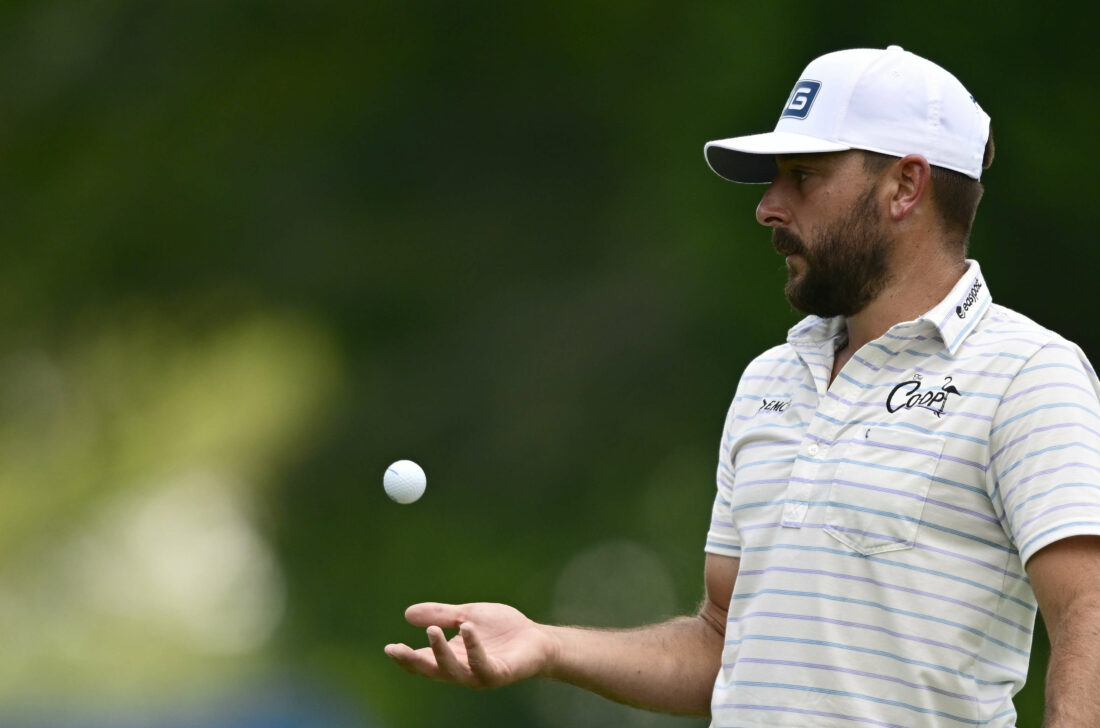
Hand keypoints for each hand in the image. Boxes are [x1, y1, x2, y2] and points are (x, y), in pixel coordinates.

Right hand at [384, 602, 557, 688]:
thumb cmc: (502, 630)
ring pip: (454, 671)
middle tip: (396, 649)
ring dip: (441, 653)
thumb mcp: (467, 616)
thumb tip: (407, 614)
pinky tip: (467, 628)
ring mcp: (480, 674)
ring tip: (432, 630)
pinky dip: (473, 647)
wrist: (536, 638)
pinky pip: (482, 664)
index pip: (423, 662)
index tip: (389, 648)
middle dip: (413, 662)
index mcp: (452, 657)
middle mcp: (462, 670)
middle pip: (432, 671)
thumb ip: (441, 615)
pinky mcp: (499, 674)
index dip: (405, 658)